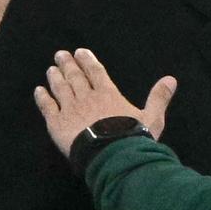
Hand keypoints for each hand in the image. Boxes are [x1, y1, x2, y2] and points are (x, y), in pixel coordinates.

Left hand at [34, 49, 176, 157]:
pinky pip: (47, 107)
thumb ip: (159, 98)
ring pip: (60, 89)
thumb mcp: (153, 118)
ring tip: (51, 69)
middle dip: (68, 64)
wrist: (112, 157)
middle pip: (75, 77)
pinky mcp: (57, 124)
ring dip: (55, 77)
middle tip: (61, 54)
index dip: (88, 61)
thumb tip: (171, 79)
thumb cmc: (134, 139)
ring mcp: (70, 110)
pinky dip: (42, 98)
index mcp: (109, 94)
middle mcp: (87, 97)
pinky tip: (39, 91)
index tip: (80, 52)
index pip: (96, 72)